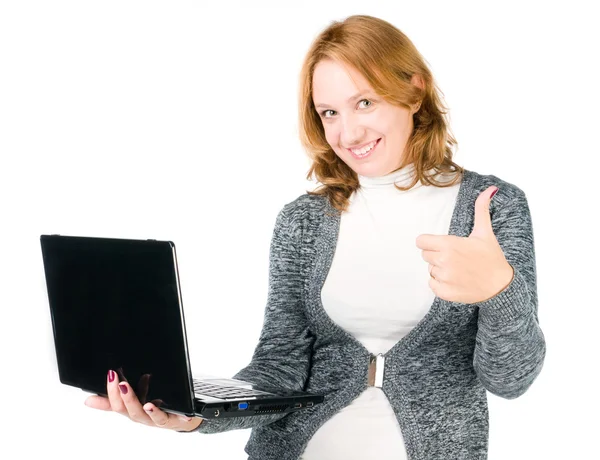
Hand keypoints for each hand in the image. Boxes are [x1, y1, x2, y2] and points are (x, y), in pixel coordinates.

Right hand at [84, 369, 202, 431]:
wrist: (184, 417)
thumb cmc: (158, 408)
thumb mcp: (136, 399)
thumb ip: (117, 397)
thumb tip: (89, 398)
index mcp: (132, 410)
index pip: (116, 404)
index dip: (109, 392)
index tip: (109, 373)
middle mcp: (142, 417)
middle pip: (127, 410)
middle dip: (121, 394)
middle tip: (117, 379)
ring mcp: (155, 419)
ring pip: (142, 415)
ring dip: (134, 401)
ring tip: (129, 389)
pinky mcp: (170, 420)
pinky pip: (161, 418)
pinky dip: (156, 412)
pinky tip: (151, 405)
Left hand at [415, 186, 513, 304]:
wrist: (501, 286)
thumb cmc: (491, 257)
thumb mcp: (485, 232)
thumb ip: (481, 209)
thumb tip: (490, 189)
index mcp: (449, 245)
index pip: (421, 241)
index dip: (430, 242)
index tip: (442, 245)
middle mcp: (444, 261)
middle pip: (425, 255)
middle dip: (437, 255)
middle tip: (455, 257)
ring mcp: (444, 278)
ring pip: (430, 269)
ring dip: (440, 269)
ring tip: (458, 269)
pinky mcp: (444, 292)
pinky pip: (432, 284)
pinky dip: (441, 284)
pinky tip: (456, 280)